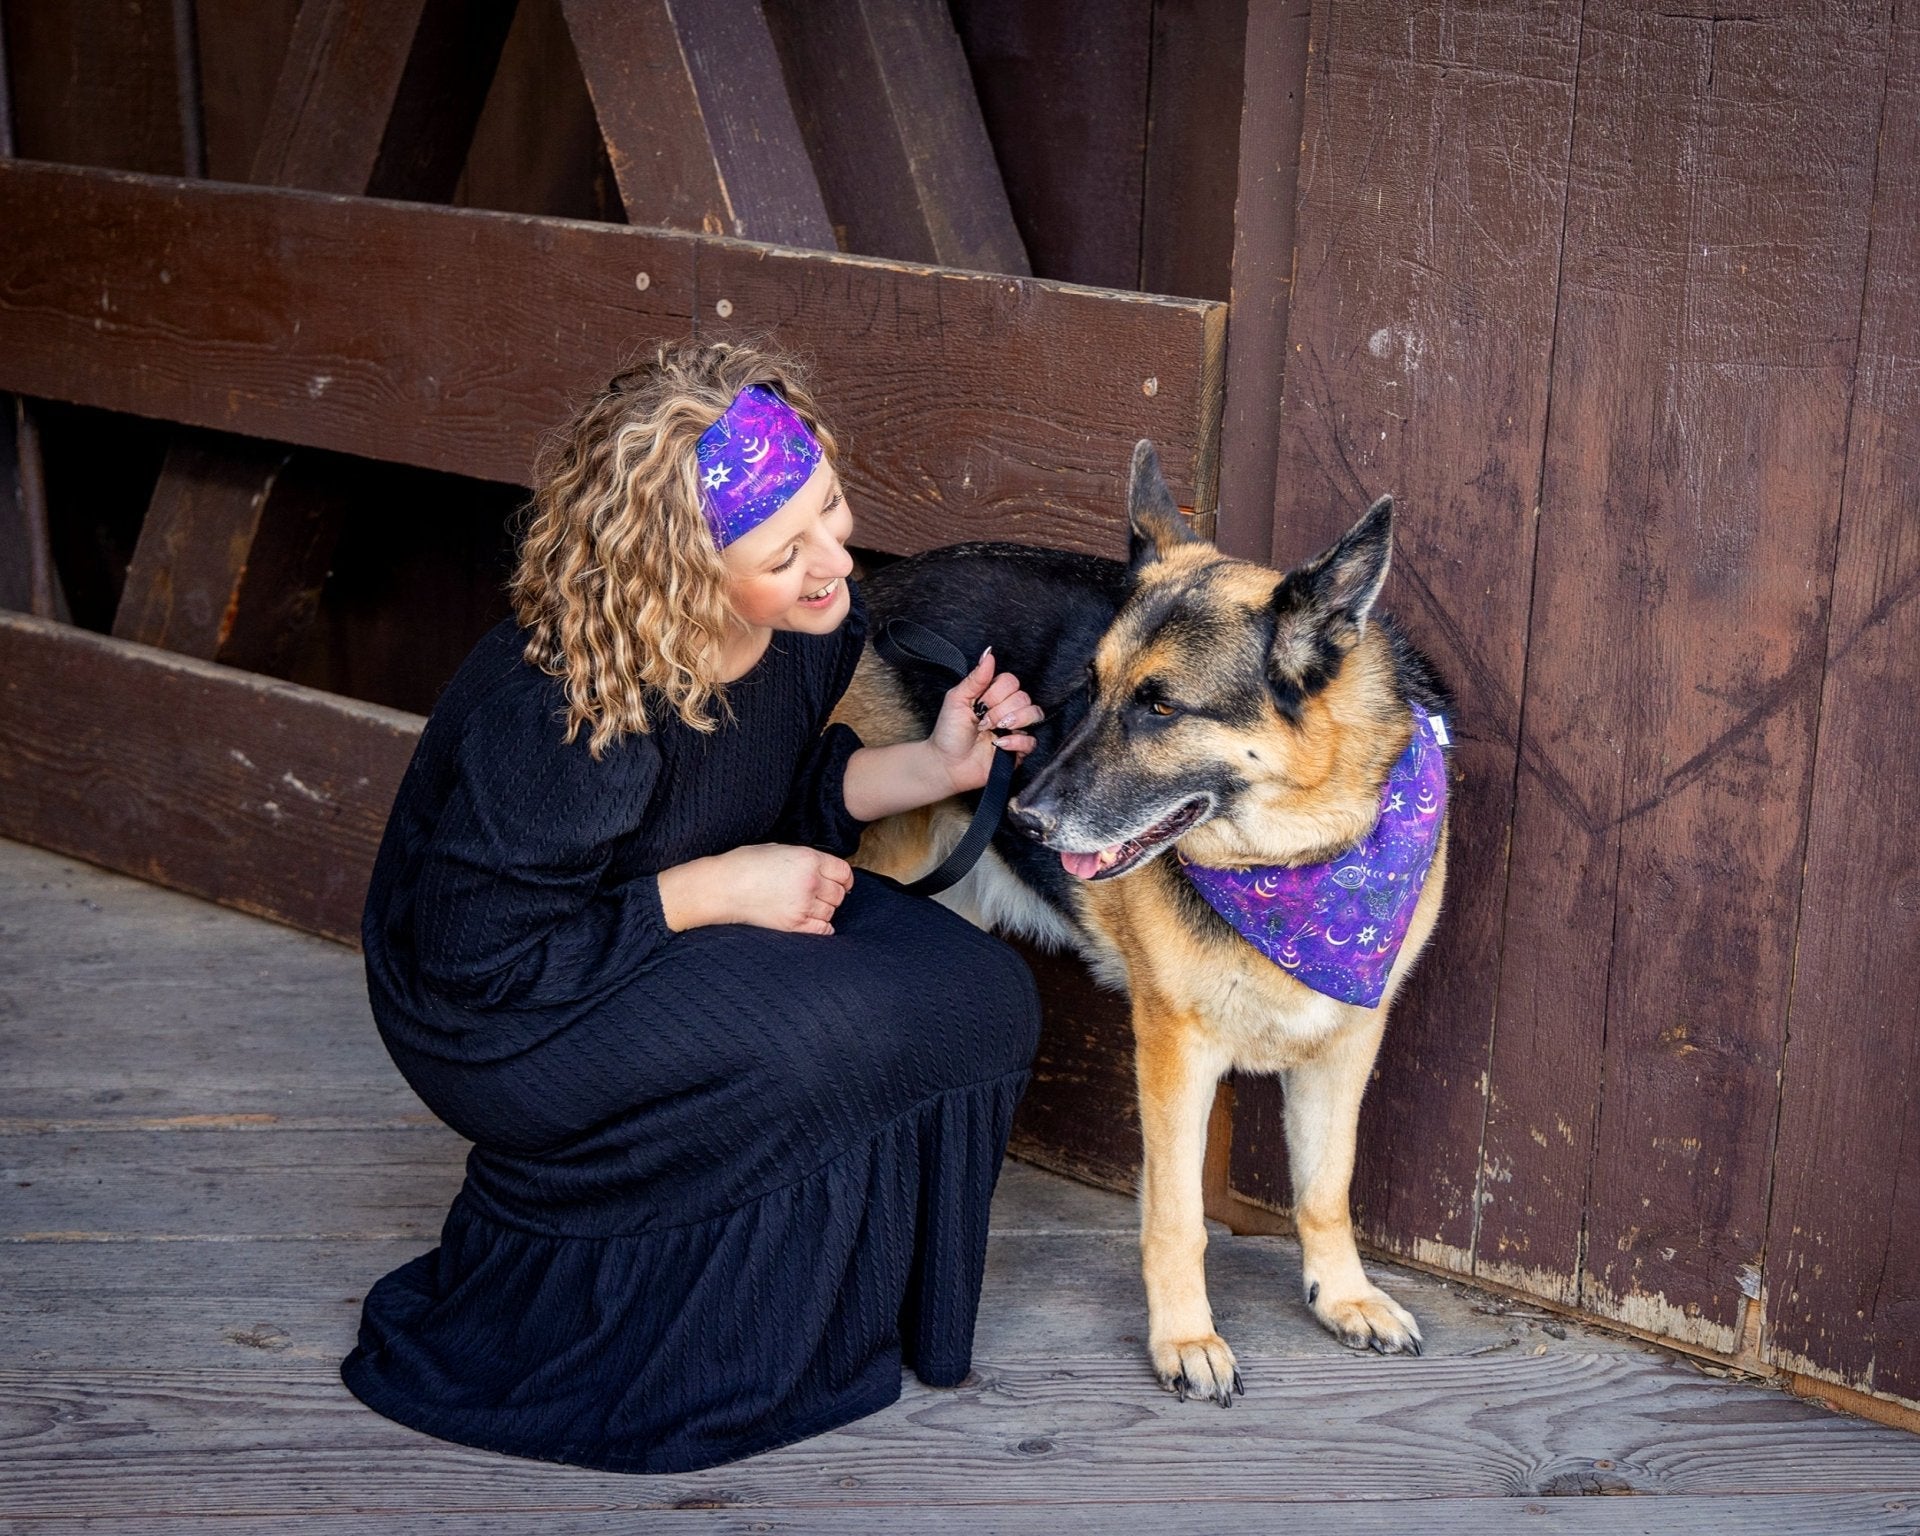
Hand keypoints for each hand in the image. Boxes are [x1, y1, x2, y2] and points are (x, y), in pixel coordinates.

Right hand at [658, 844, 853, 935]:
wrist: (722, 887)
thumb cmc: (745, 864)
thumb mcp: (780, 848)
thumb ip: (805, 859)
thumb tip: (821, 869)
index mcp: (808, 859)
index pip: (843, 872)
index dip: (843, 878)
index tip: (840, 882)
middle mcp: (810, 882)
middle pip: (839, 893)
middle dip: (833, 894)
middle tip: (819, 894)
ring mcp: (803, 905)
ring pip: (832, 911)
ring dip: (824, 909)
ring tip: (808, 905)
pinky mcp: (793, 924)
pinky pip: (823, 929)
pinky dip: (822, 927)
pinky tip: (812, 921)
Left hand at [930, 648, 1043, 793]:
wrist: (947, 764)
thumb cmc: (949, 732)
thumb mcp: (957, 700)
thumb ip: (976, 678)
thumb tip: (989, 654)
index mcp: (993, 695)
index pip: (1011, 681)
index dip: (997, 693)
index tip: (979, 705)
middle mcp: (1008, 710)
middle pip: (1023, 697)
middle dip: (1000, 710)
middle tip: (982, 722)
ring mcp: (1015, 729)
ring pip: (1034, 714)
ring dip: (1013, 721)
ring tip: (994, 731)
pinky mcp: (1019, 750)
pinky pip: (1032, 741)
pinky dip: (1016, 741)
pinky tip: (999, 745)